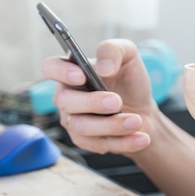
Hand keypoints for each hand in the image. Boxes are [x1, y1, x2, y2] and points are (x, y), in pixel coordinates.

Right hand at [41, 39, 155, 154]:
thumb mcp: (128, 56)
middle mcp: (67, 96)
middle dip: (92, 102)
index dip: (60, 72)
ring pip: (83, 127)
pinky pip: (99, 145)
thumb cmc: (129, 81)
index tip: (81, 75)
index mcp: (72, 70)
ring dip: (112, 125)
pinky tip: (141, 138)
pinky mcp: (86, 141)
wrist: (143, 110)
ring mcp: (74, 120)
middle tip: (117, 101)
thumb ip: (114, 51)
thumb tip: (103, 67)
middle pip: (66, 101)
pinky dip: (123, 142)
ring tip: (136, 121)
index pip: (51, 67)